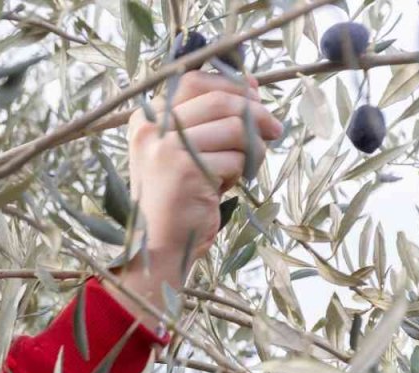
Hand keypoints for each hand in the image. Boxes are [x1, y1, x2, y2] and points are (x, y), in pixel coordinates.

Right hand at [126, 71, 282, 263]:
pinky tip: (222, 188)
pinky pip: (236, 157)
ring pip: (234, 127)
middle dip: (255, 113)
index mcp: (145, 119)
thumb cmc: (176, 196)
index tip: (255, 100)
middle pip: (220, 100)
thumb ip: (209, 117)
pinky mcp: (187, 170)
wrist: (159, 245)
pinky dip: (239, 173)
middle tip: (273, 130)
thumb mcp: (185, 149)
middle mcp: (150, 130)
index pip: (194, 81)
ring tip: (240, 169)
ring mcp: (166, 149)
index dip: (231, 86)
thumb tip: (251, 84)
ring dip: (250, 148)